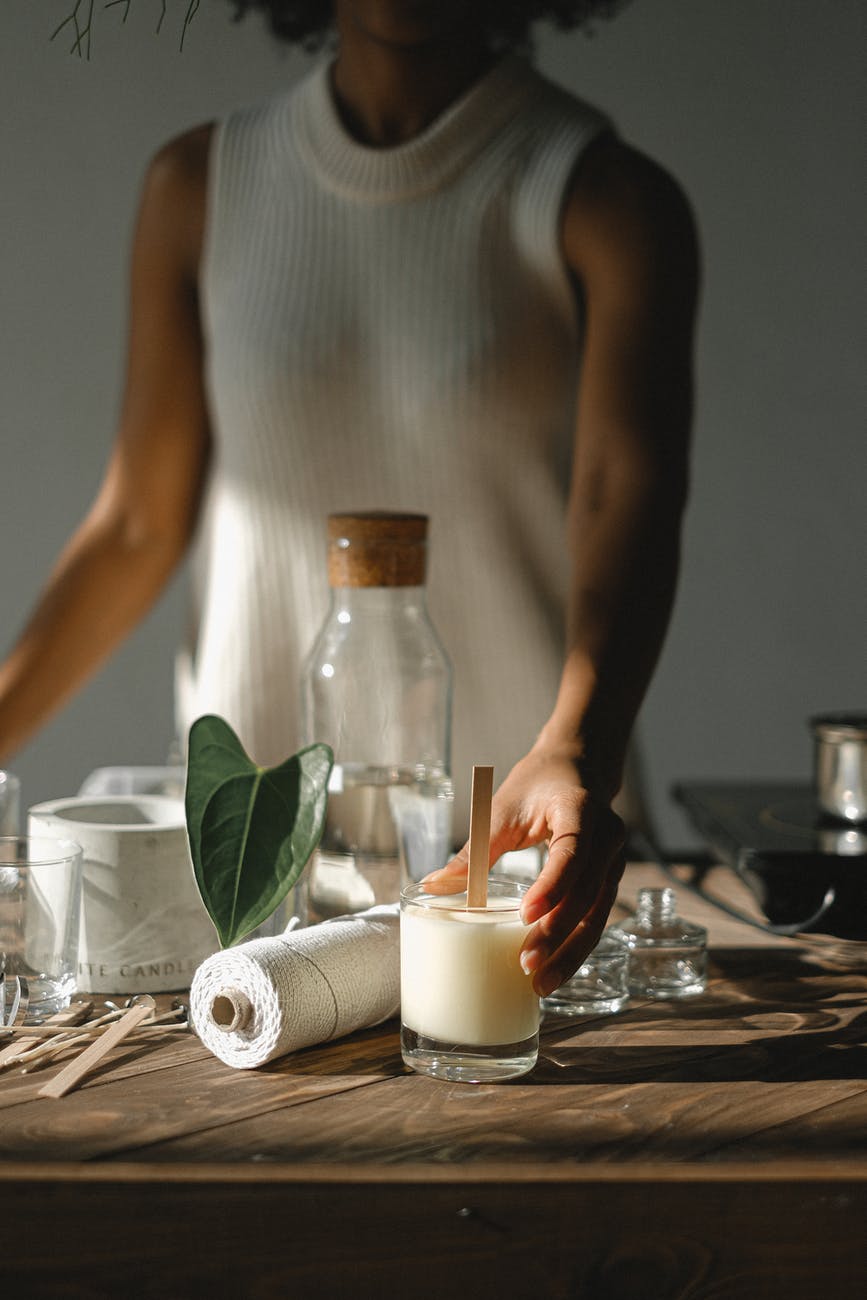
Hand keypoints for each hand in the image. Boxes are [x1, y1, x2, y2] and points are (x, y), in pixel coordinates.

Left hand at [423, 748, 625, 996]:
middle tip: (528, 965)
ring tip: (540, 983)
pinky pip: (596, 918)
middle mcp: (608, 837)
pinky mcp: (609, 880)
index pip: (572, 853)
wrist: (578, 769)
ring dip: (571, 952)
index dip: (552, 887)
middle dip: (559, 934)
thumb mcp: (502, 809)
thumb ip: (475, 850)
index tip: (525, 916)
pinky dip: (576, 945)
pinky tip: (555, 970)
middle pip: (589, 894)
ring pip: (598, 915)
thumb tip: (433, 886)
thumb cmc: (537, 785)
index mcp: (581, 811)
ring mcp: (614, 861)